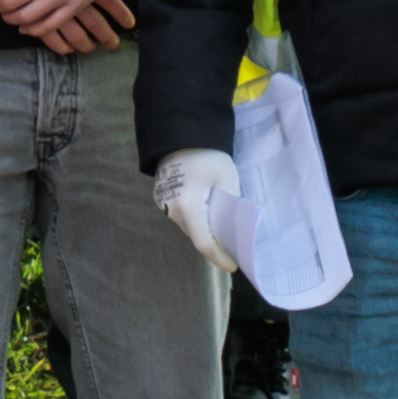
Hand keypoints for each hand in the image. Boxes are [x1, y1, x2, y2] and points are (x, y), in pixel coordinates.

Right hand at [151, 150, 247, 283]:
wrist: (179, 133)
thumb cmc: (207, 155)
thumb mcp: (227, 179)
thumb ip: (230, 206)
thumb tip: (234, 228)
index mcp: (188, 205)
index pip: (204, 242)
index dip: (219, 256)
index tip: (233, 265)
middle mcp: (172, 209)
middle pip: (195, 235)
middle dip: (214, 246)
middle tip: (234, 250)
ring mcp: (164, 203)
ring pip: (188, 226)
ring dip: (205, 232)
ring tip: (224, 235)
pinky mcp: (163, 197)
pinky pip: (182, 216)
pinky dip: (197, 221)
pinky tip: (210, 217)